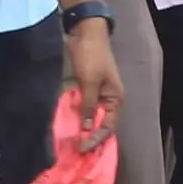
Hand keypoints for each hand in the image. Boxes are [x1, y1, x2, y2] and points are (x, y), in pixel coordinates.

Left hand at [63, 16, 123, 144]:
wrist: (85, 32)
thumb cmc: (92, 57)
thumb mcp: (90, 83)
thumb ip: (88, 106)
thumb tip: (87, 129)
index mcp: (115, 99)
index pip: (108, 126)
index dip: (96, 139)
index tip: (82, 148)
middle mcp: (108, 99)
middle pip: (100, 124)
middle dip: (89, 137)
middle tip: (75, 151)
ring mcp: (96, 94)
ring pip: (90, 117)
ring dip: (81, 128)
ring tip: (70, 143)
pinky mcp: (85, 88)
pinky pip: (82, 107)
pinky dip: (75, 116)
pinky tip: (67, 125)